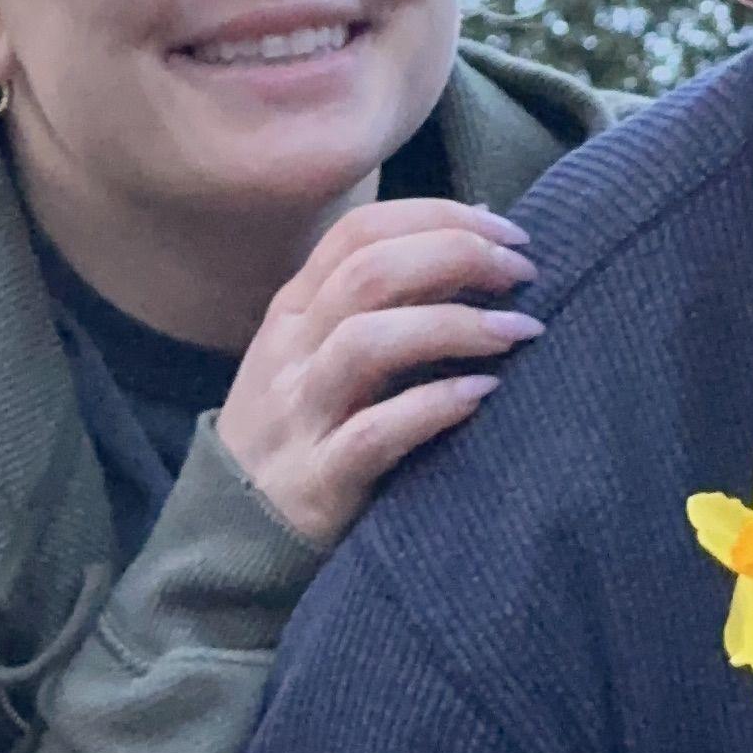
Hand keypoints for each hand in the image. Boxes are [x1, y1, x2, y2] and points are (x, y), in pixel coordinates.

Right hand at [214, 201, 538, 543]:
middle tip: (523, 273)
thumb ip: (388, 295)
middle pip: (369, 273)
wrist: (229, 536)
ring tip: (517, 332)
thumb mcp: (323, 350)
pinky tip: (482, 394)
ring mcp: (298, 416)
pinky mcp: (316, 482)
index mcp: (295, 309)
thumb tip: (479, 226)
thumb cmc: (302, 428)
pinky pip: (374, 434)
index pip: (360, 231)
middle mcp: (290, 351)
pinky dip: (434, 406)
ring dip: (454, 325)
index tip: (507, 232)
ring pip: (367, 342)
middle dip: (457, 257)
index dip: (438, 217)